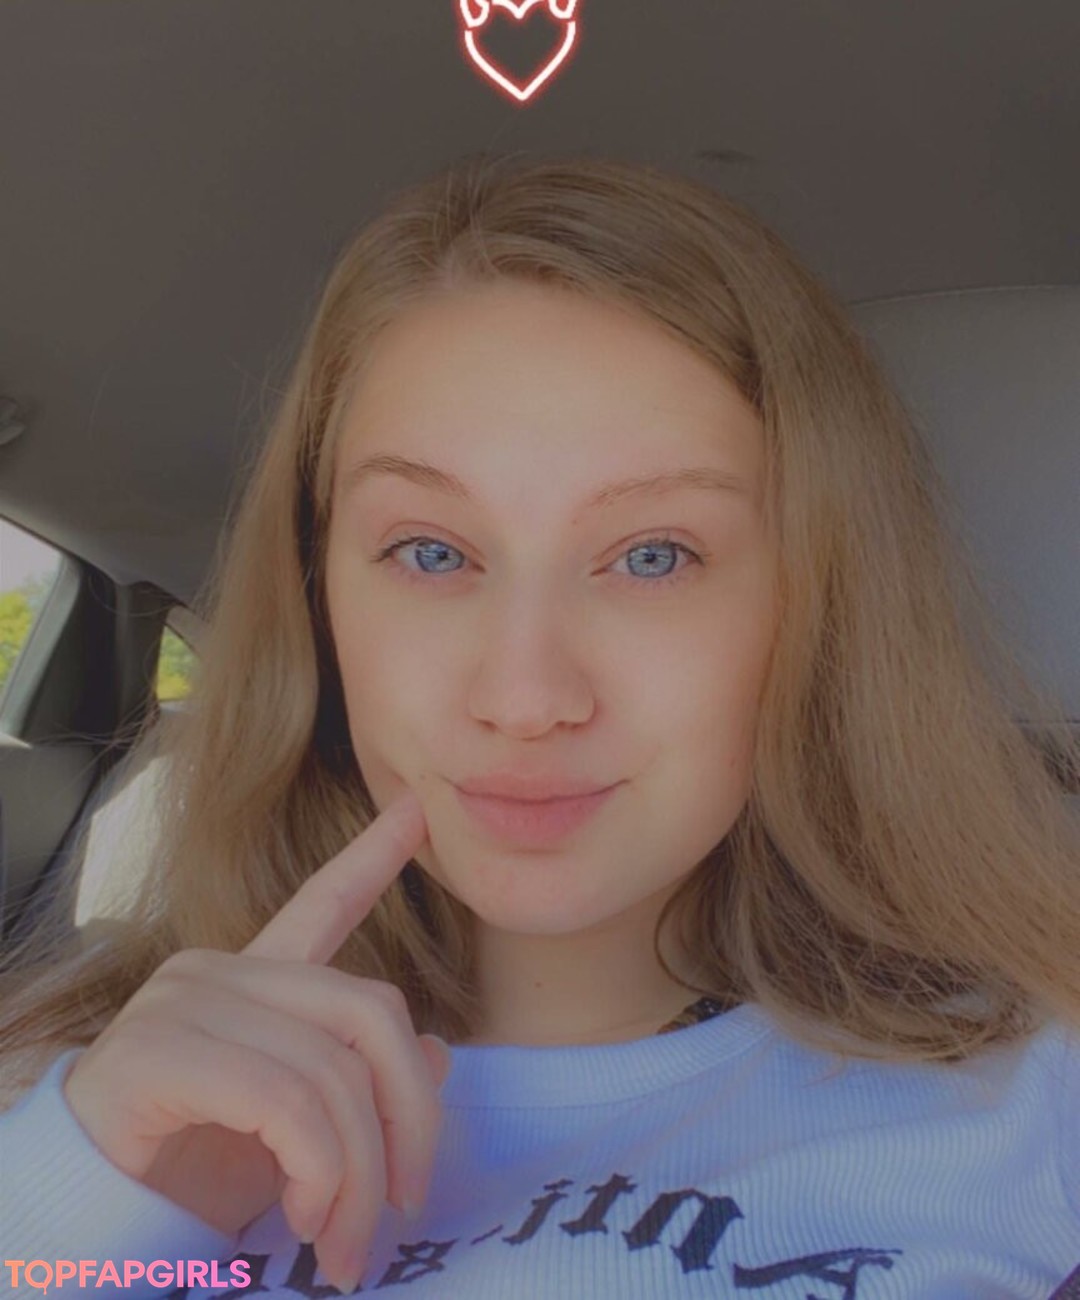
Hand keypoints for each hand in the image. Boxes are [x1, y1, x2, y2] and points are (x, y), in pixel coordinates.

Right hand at [62, 788, 448, 1292]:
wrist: (82, 1229)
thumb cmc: (186, 1174)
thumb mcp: (295, 1134)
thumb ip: (358, 1082)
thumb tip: (435, 1050)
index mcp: (254, 981)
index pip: (322, 904)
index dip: (373, 857)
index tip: (420, 813)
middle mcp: (219, 972)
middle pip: (369, 1013)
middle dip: (409, 1117)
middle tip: (403, 1200)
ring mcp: (184, 1002)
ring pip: (332, 1070)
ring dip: (358, 1172)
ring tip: (347, 1240)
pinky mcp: (157, 1050)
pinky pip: (284, 1102)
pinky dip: (318, 1170)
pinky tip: (308, 1214)